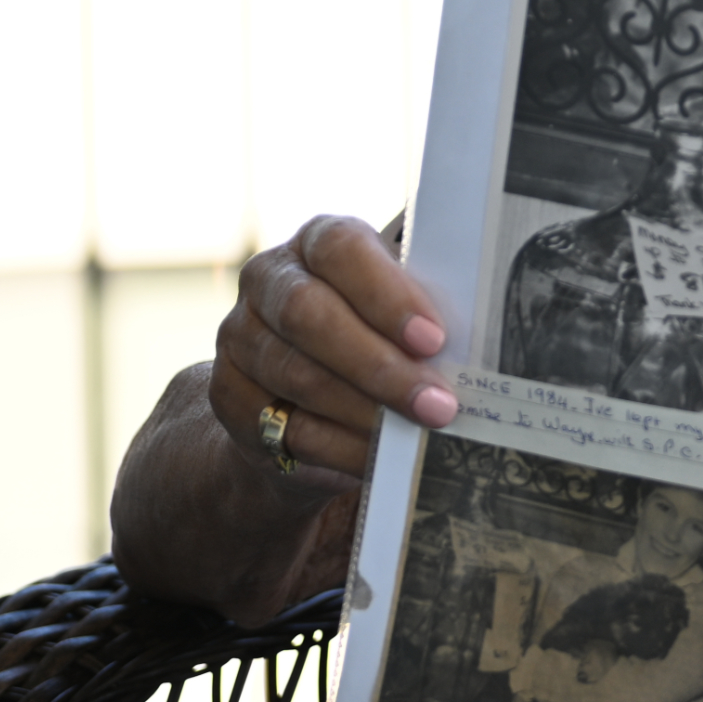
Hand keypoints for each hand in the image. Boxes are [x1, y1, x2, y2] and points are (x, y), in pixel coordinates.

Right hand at [209, 213, 456, 481]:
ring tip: (416, 436)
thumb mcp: (400, 312)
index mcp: (318, 242)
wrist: (306, 395)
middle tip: (438, 405)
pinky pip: (281, 425)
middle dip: (380, 366)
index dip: (386, 294)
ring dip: (364, 412)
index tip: (434, 340)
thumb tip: (475, 349)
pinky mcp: (228, 393)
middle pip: (310, 314)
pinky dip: (337, 447)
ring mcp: (240, 335)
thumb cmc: (376, 336)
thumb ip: (423, 315)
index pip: (341, 249)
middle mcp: (269, 279)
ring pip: (297, 375)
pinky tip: (376, 459)